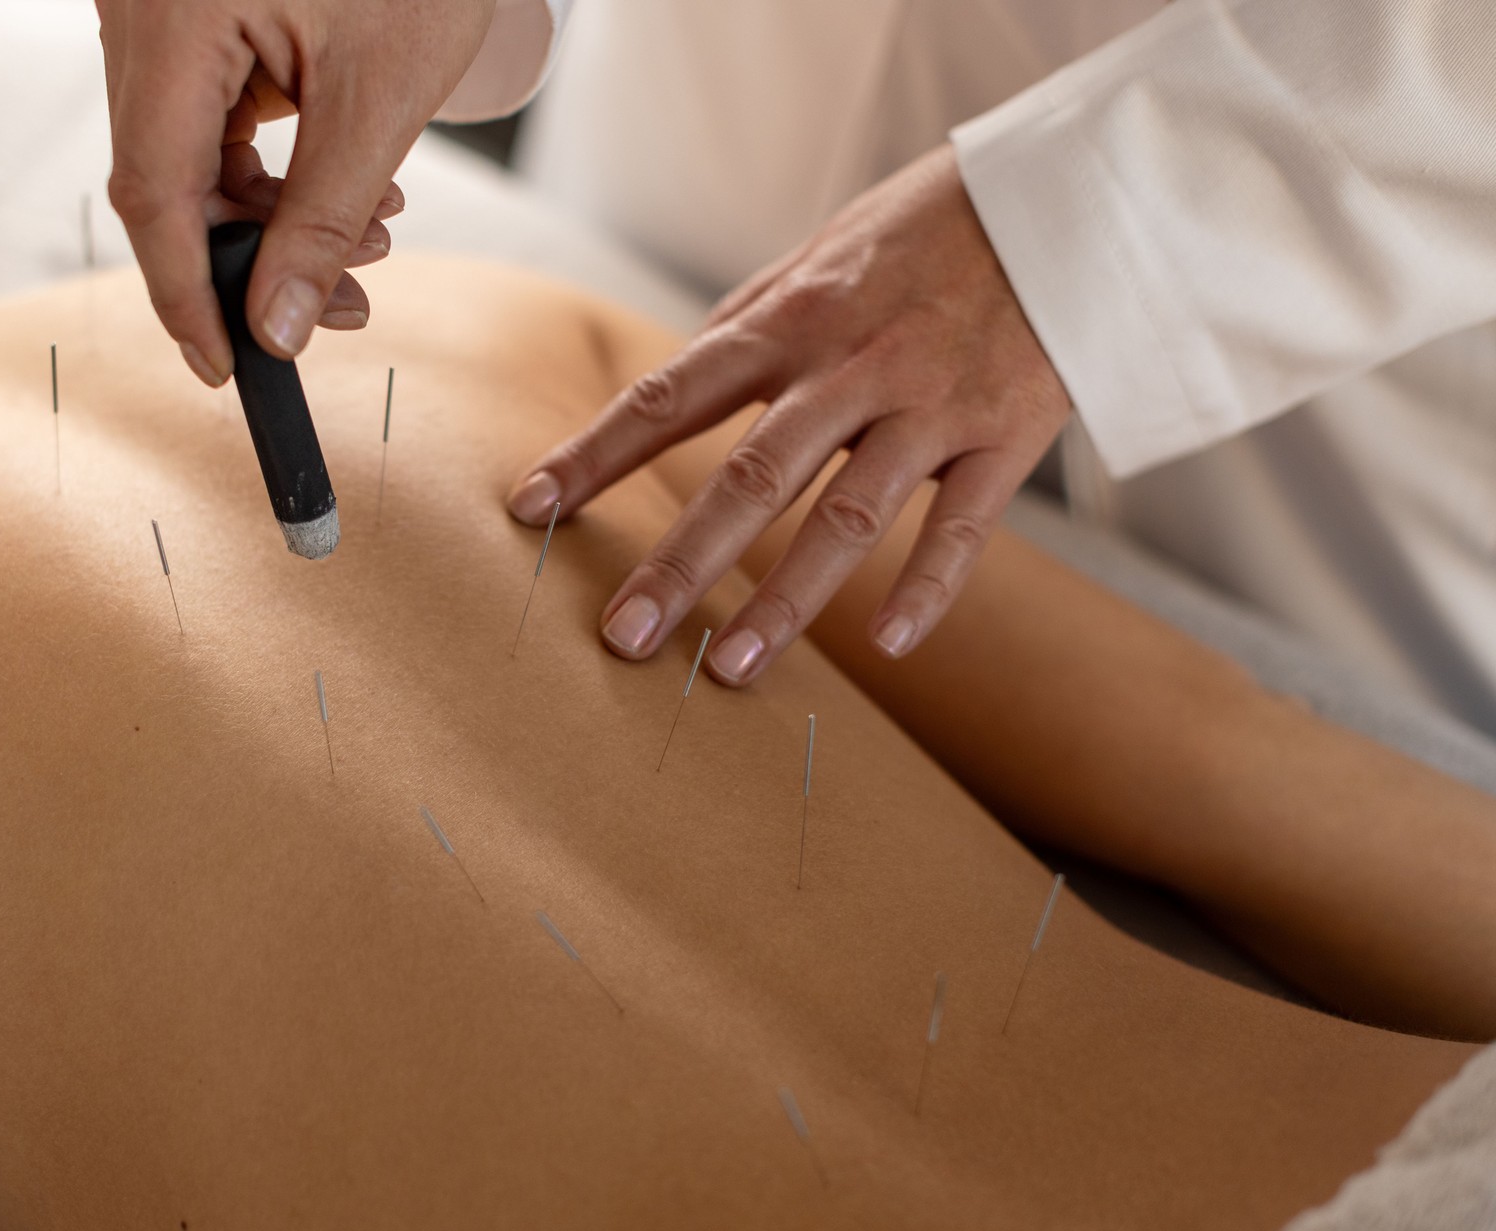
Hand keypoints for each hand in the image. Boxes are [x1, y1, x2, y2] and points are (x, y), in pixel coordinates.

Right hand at [97, 0, 496, 383]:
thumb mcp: (380, 98)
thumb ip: (321, 222)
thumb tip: (276, 331)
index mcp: (173, 17)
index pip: (152, 191)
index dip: (186, 294)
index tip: (227, 367)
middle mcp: (142, 12)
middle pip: (166, 179)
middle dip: (255, 257)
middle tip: (345, 303)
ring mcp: (160, 13)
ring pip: (189, 157)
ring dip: (274, 219)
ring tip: (373, 235)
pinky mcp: (191, 19)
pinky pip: (208, 119)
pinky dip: (273, 171)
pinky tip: (349, 192)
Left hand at [506, 144, 1071, 683]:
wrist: (1063, 197)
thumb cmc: (920, 233)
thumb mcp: (815, 259)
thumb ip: (746, 328)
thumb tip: (675, 388)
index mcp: (788, 321)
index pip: (668, 396)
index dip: (594, 455)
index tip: (530, 508)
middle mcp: (849, 367)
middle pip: (748, 477)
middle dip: (679, 563)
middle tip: (623, 637)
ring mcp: (928, 405)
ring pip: (847, 518)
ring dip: (786, 600)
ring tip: (730, 669)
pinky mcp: (1004, 437)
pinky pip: (962, 529)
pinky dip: (927, 590)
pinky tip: (891, 645)